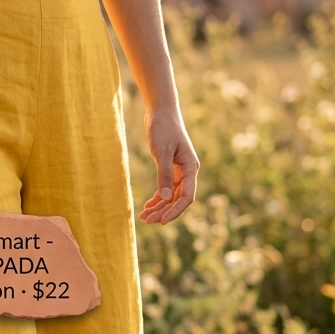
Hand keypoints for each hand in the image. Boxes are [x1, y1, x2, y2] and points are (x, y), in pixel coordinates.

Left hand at [139, 110, 198, 224]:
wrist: (161, 112)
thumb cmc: (163, 128)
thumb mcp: (162, 151)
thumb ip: (164, 174)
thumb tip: (164, 198)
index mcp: (190, 168)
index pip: (187, 196)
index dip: (175, 211)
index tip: (162, 221)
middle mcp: (187, 172)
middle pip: (178, 199)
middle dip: (164, 211)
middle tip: (147, 221)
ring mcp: (180, 170)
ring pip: (171, 195)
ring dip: (159, 207)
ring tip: (144, 216)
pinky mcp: (170, 167)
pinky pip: (166, 188)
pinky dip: (157, 197)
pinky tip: (147, 205)